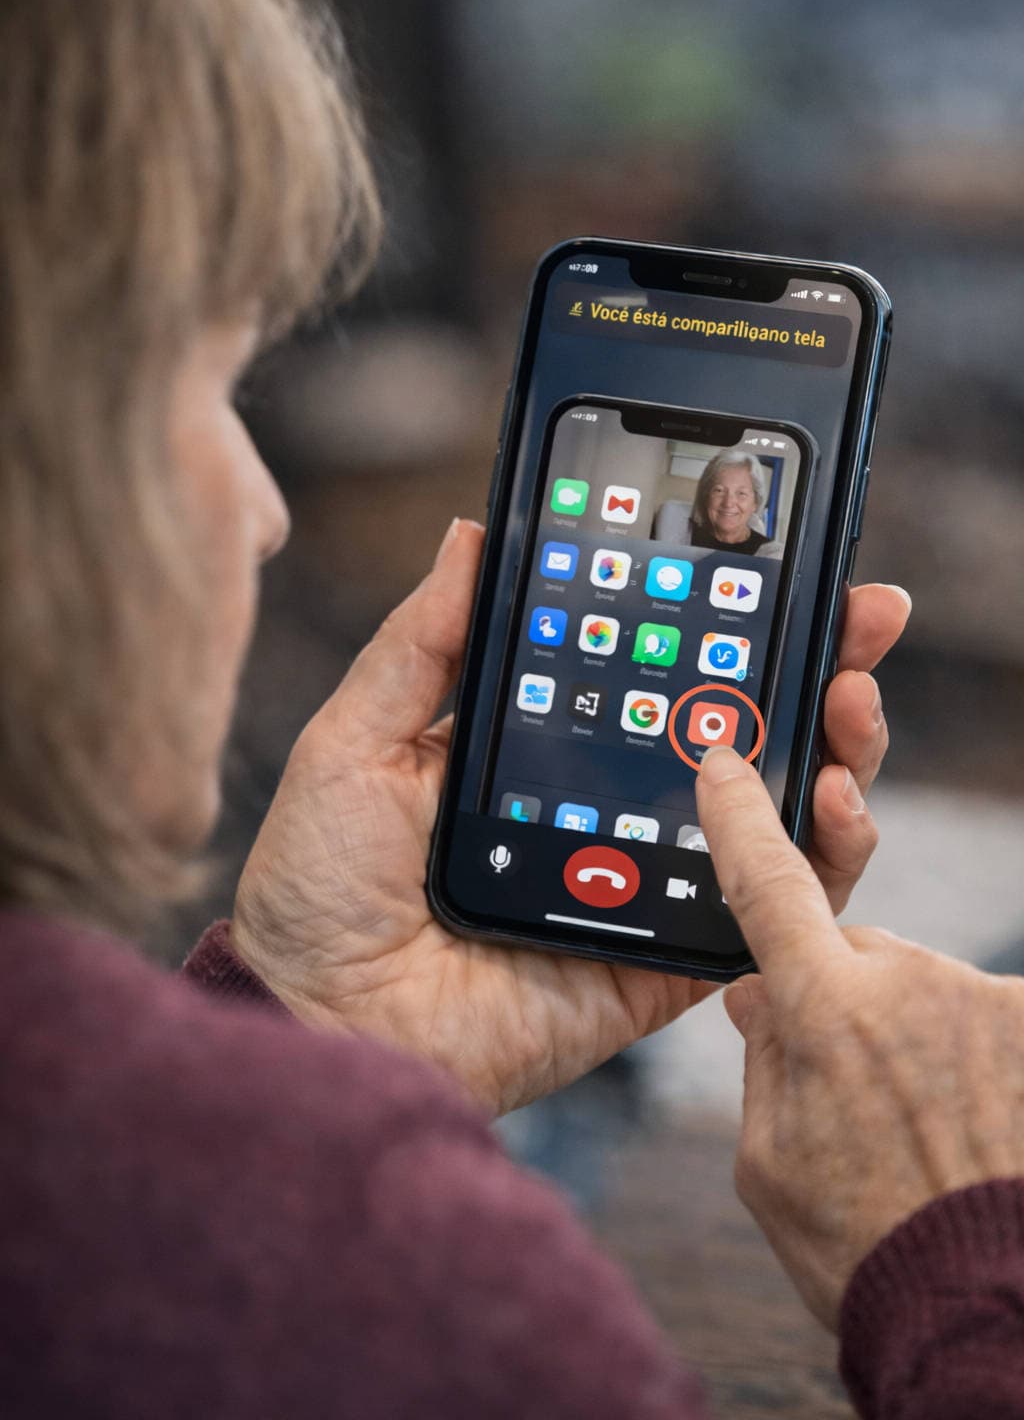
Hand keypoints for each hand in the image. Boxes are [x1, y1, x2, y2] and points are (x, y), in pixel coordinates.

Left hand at [231, 518, 907, 1116]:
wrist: (316, 1016)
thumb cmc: (319, 882)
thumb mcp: (357, 736)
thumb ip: (423, 643)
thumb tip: (473, 535)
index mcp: (547, 746)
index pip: (658, 668)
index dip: (724, 617)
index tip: (776, 558)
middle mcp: (611, 807)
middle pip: (737, 730)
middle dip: (815, 666)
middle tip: (865, 614)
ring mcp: (645, 880)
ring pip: (772, 814)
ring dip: (836, 751)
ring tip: (852, 699)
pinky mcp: (662, 959)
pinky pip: (762, 911)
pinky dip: (815, 862)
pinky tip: (825, 802)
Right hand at [698, 746, 1023, 1331]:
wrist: (986, 1309)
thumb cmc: (866, 1244)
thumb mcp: (769, 1161)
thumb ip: (763, 1059)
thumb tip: (755, 997)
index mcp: (823, 1010)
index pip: (770, 886)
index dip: (743, 819)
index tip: (727, 762)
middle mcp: (909, 983)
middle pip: (855, 954)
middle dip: (844, 1000)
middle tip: (854, 1094)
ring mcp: (983, 1002)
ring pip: (923, 990)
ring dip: (913, 1037)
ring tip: (921, 1132)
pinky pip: (980, 1018)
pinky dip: (971, 1057)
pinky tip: (973, 1126)